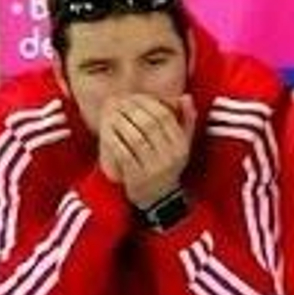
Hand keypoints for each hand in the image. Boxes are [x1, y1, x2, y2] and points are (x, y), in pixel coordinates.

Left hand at [98, 93, 196, 210]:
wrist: (159, 198)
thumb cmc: (167, 165)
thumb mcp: (182, 145)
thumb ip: (186, 120)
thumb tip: (185, 97)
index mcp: (181, 146)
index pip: (164, 116)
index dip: (147, 102)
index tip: (133, 96)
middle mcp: (170, 158)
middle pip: (149, 124)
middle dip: (130, 109)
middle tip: (117, 101)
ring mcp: (153, 169)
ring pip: (135, 138)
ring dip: (120, 122)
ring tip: (110, 112)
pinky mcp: (137, 178)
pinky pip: (123, 153)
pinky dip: (113, 140)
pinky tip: (106, 131)